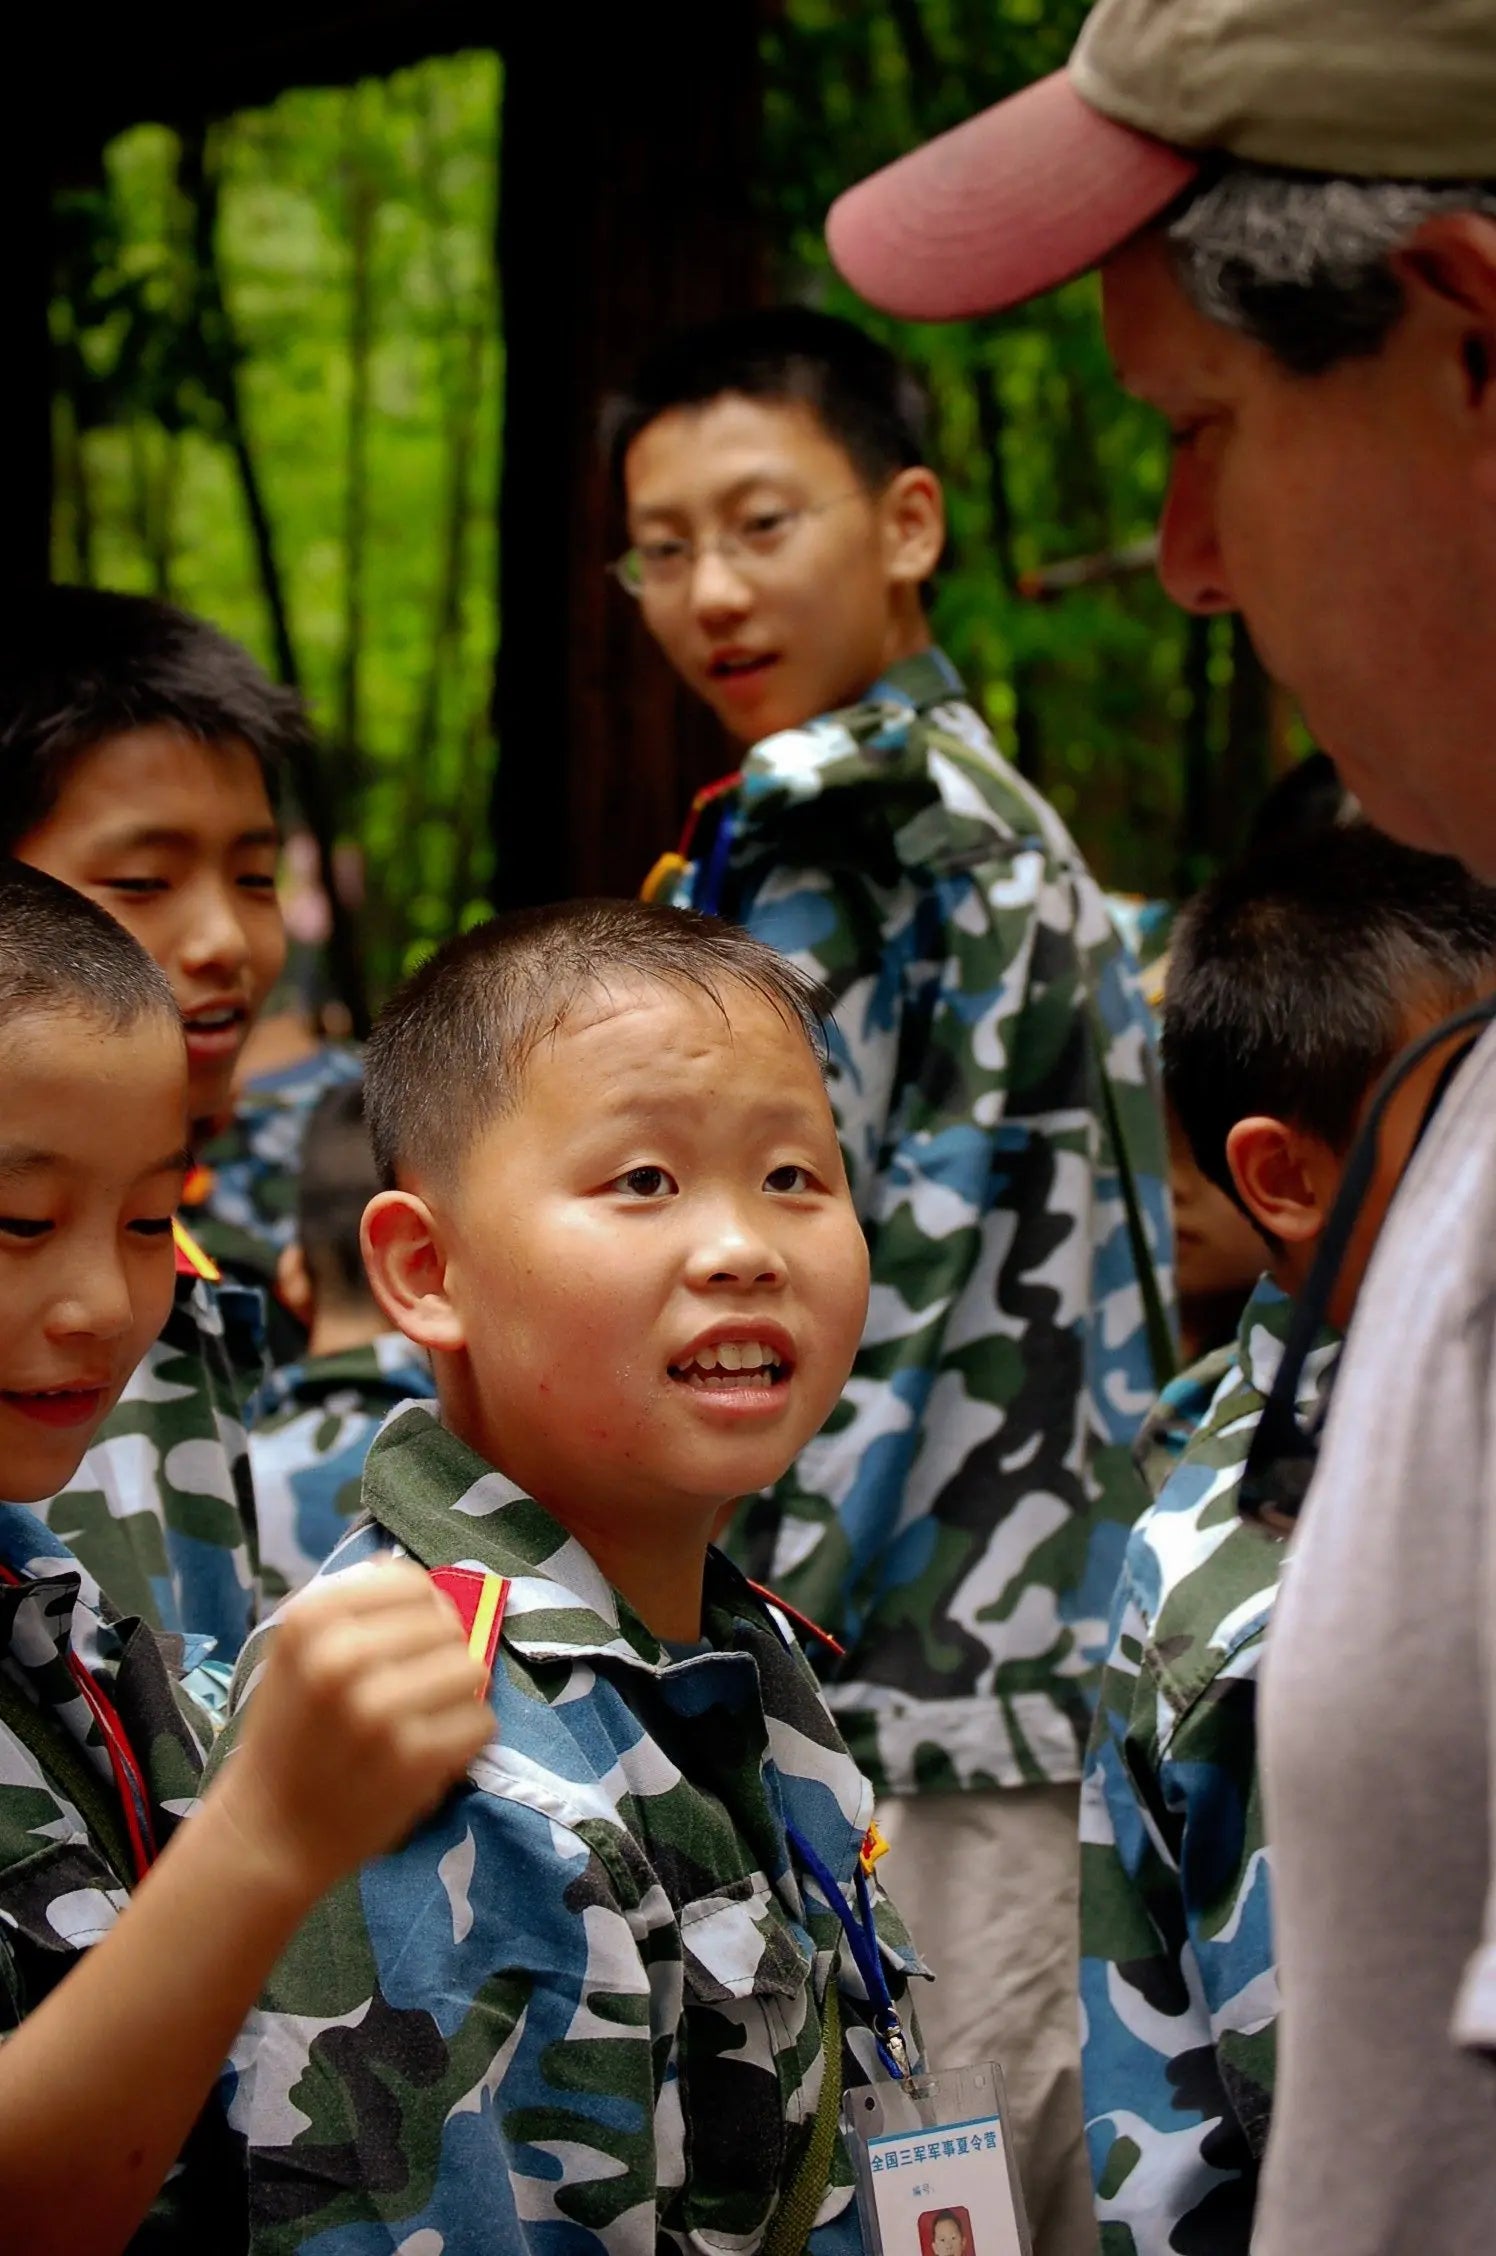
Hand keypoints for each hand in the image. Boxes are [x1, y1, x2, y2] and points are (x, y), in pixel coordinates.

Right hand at [208, 1559, 492, 1904]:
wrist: (270, 1832)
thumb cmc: (290, 1734)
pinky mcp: (415, 1758)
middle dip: (440, 1654)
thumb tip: (419, 1580)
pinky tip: (430, 1751)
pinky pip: (480, 1721)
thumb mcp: (297, 1653)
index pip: (409, 1582)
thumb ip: (352, 1607)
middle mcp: (342, 1656)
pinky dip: (464, 1737)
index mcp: (311, 1620)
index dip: (420, 1609)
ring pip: (472, 1669)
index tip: (407, 1640)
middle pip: (447, 1624)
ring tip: (422, 1719)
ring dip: (457, 1696)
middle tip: (413, 1690)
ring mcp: (381, 1709)